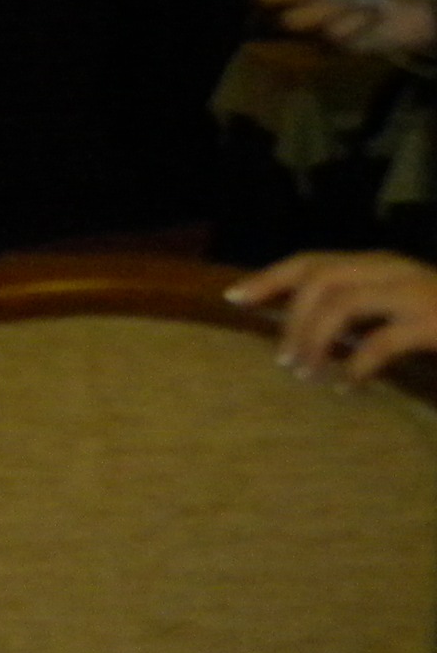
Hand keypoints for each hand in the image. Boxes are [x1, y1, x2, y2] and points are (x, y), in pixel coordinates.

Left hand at [227, 249, 436, 381]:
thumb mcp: (397, 311)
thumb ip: (358, 314)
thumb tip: (302, 335)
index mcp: (381, 265)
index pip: (313, 262)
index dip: (270, 277)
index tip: (234, 298)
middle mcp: (395, 270)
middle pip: (320, 278)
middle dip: (290, 316)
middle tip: (281, 360)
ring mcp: (416, 293)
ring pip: (341, 303)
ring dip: (315, 340)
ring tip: (305, 375)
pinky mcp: (434, 323)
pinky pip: (379, 342)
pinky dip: (354, 367)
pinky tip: (347, 390)